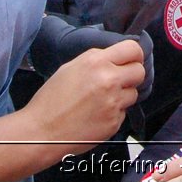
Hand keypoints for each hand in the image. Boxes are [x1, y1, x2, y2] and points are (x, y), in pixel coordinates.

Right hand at [20, 40, 144, 153]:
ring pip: (133, 93)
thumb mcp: (71, 67)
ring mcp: (113, 102)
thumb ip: (96, 60)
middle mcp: (108, 79)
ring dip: (122, 95)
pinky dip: (114, 113)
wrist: (42, 132)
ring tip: (101, 100)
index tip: (131, 60)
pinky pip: (123, 112)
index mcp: (96, 62)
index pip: (133, 49)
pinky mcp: (114, 122)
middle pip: (140, 71)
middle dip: (131, 75)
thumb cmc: (51, 100)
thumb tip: (114, 59)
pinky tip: (96, 115)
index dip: (134, 55)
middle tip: (119, 81)